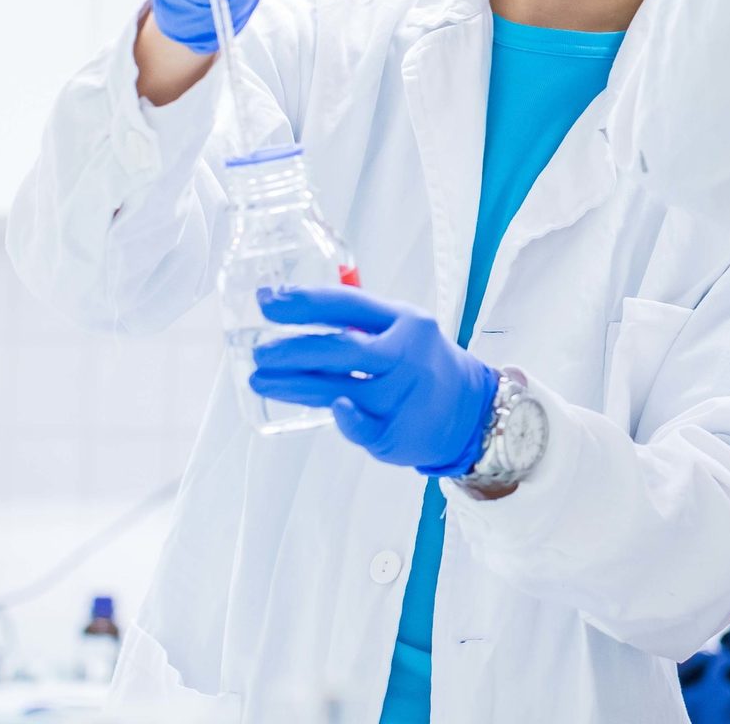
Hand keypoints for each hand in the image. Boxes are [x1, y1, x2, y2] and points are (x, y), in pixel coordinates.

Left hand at [248, 286, 497, 476]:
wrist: (470, 410)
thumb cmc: (422, 364)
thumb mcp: (402, 331)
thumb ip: (356, 322)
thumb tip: (288, 309)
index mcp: (404, 321)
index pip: (348, 305)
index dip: (304, 302)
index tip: (267, 300)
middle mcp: (406, 354)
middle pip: (341, 348)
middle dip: (293, 350)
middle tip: (260, 353)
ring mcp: (403, 394)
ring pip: (340, 388)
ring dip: (294, 385)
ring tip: (262, 380)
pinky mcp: (400, 430)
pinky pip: (364, 426)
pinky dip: (345, 419)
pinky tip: (330, 410)